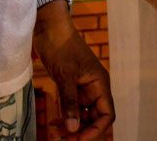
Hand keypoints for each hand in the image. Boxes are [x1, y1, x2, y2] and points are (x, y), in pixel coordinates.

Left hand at [33, 4, 111, 139]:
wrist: (49, 27)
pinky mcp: (69, 85)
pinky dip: (63, 116)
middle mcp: (93, 87)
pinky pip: (70, 107)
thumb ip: (70, 102)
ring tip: (55, 132)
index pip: (107, 114)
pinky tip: (53, 122)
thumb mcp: (65, 76)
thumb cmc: (61, 46)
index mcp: (99, 84)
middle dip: (81, 130)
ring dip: (71, 125)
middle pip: (94, 117)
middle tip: (63, 138)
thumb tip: (73, 129)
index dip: (96, 129)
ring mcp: (81, 87)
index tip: (79, 138)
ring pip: (81, 114)